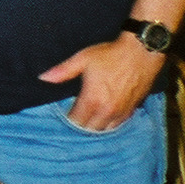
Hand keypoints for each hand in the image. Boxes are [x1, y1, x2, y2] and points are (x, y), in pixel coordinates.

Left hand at [39, 34, 164, 129]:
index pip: (76, 121)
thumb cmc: (110, 55)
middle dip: (80, 125)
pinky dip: (108, 124)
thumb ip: (63, 71)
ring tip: (88, 118)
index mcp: (93, 100)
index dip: (68, 119)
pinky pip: (117, 126)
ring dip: (95, 127)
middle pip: (89, 129)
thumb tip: (43, 77)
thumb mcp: (83, 59)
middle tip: (75, 115)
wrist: (141, 53)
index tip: (65, 112)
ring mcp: (121, 113)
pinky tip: (103, 117)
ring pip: (104, 130)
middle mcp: (107, 111)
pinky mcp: (132, 111)